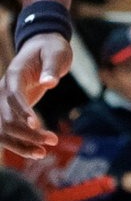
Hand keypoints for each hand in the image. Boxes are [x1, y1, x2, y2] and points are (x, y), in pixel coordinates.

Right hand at [0, 31, 69, 166]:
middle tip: (53, 140)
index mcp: (14, 74)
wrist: (41, 47)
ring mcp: (4, 102)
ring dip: (21, 144)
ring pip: (3, 130)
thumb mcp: (56, 52)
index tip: (36, 124)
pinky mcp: (10, 111)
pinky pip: (9, 132)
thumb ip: (52, 66)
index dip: (22, 111)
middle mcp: (4, 90)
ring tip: (43, 153)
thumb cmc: (51, 49)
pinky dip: (20, 144)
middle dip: (27, 133)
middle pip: (7, 118)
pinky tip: (37, 152)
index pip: (13, 96)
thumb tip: (49, 83)